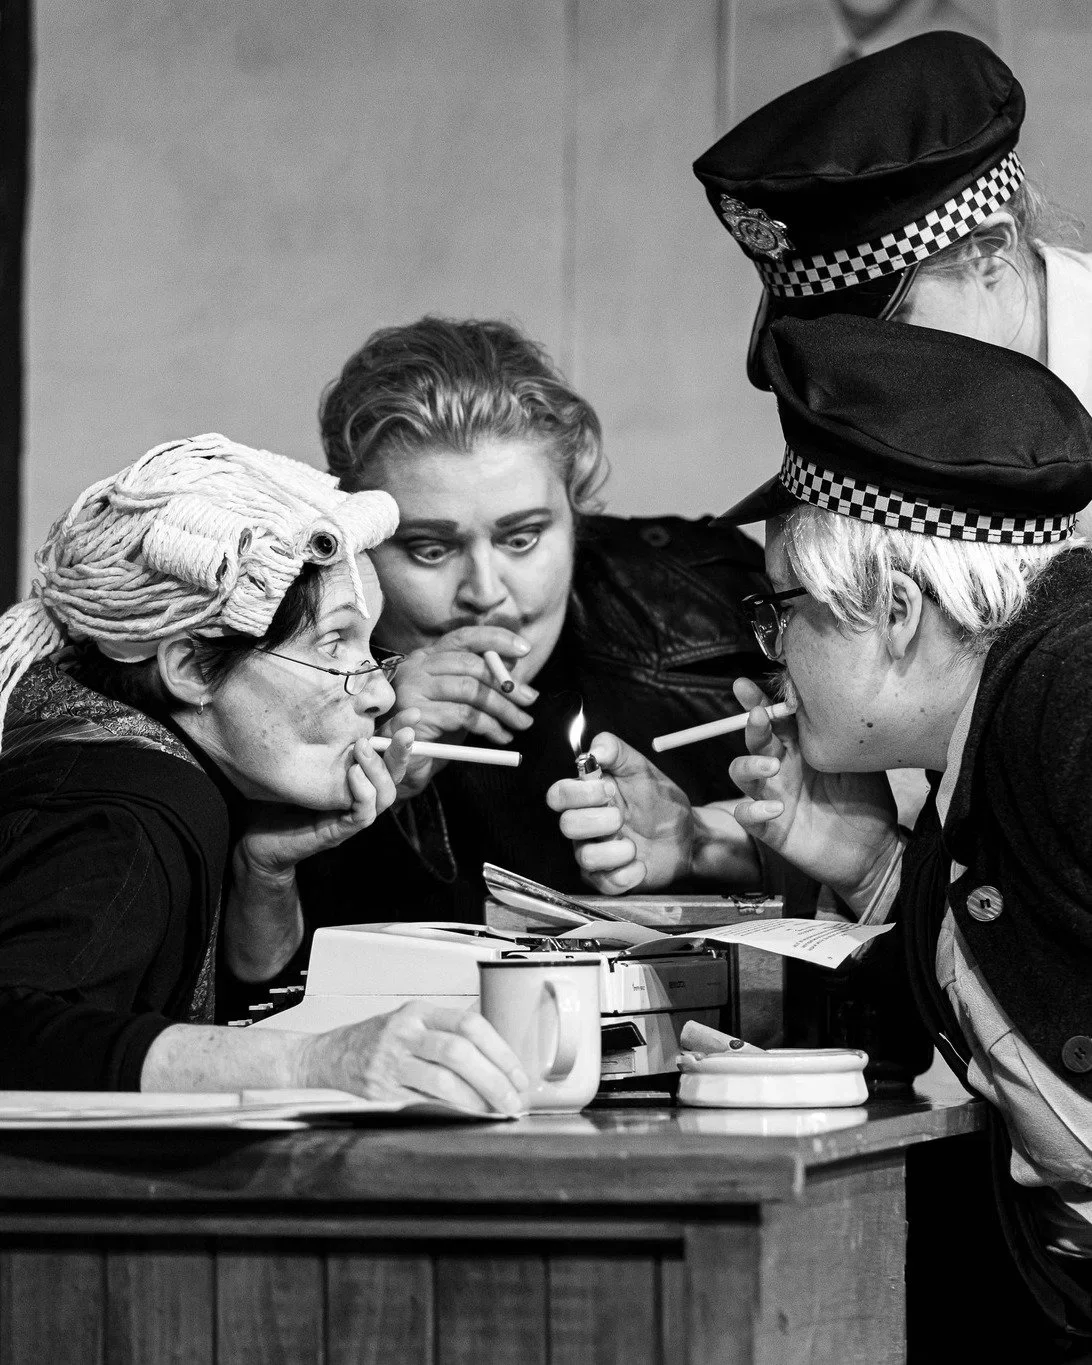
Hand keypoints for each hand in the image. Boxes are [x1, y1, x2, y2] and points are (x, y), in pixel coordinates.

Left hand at [236, 727, 415, 880]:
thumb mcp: (298, 760)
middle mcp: (358, 796)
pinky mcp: (339, 833)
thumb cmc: (276, 798)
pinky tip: (353, 774)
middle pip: (395, 774)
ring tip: (362, 747)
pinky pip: (364, 815)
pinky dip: (364, 793)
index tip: (412, 714)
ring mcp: (350, 815)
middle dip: (402, 751)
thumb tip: (335, 702)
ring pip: (385, 795)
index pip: (386, 753)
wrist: (253, 839)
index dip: (399, 733)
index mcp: (354, 776)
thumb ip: (318, 739)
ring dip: (379, 769)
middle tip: (405, 732)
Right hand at [301, 1001, 529, 1114]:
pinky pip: (425, 1101)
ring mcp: (392, 1061)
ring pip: (443, 1080)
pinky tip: (469, 1115)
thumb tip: (498, 1062)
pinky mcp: (383, 1089)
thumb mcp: (413, 1023)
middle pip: (460, 1052)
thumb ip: (448, 1034)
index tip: (518, 1073)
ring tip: (495, 1110)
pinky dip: (453, 1110)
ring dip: (476, 1100)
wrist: (332, 1054)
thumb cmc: (381, 1040)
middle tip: (513, 1098)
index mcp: (420, 1011)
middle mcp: (406, 1032)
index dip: (500, 1050)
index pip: (470, 1024)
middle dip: (494, 1079)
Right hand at [383, 626, 537, 795]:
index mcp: (426, 658)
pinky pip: (463, 715)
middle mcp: (416, 667)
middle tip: (530, 700)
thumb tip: (513, 668)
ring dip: (503, 708)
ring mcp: (412, 689)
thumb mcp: (460, 702)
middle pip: (470, 664)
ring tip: (520, 723)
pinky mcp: (416, 714)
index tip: (524, 649)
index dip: (496, 639)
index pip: (464, 637)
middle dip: (506, 683)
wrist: (402, 768)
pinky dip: (489, 726)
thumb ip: (479, 683)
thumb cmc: (434, 733)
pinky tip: (500, 736)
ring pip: (470, 690)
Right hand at [546, 731, 694, 893]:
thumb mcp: (642, 768)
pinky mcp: (608, 878)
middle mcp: (585, 825)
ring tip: (634, 845)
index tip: (608, 790)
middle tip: (622, 817)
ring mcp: (595, 852)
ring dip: (613, 850)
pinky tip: (640, 865)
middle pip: (566, 825)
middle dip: (598, 821)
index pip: (558, 794)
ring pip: (584, 856)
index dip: (578, 793)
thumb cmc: (659, 801)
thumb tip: (594, 749)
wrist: (687, 834)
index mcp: (587, 797)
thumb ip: (616, 750)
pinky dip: (625, 875)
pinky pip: (604, 883)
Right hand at [728, 678, 899, 912]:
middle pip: (755, 741)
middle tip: (759, 718)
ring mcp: (774, 797)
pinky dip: (753, 810)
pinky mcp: (772, 829)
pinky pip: (747, 816)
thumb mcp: (860, 762)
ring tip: (772, 766)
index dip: (757, 703)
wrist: (877, 850)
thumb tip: (841, 699)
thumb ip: (843, 735)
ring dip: (749, 764)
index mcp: (801, 750)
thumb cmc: (868, 802)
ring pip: (741, 774)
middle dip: (752, 726)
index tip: (744, 686)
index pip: (775, 720)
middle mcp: (783, 769)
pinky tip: (776, 809)